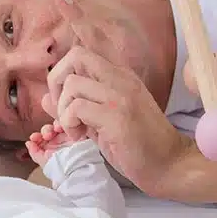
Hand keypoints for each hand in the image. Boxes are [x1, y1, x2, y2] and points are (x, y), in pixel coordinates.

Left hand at [25, 121, 72, 165]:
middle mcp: (58, 143)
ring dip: (53, 126)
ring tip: (55, 131)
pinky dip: (63, 123)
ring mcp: (67, 137)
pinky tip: (61, 128)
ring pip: (58, 125)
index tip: (33, 138)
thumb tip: (28, 143)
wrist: (77, 168)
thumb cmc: (62, 168)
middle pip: (49, 130)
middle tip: (46, 136)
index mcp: (50, 149)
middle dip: (45, 131)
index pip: (41, 138)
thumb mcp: (45, 163)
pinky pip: (68, 124)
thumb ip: (34, 153)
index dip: (36, 136)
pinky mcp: (76, 133)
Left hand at [42, 44, 193, 194]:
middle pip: (76, 55)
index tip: (63, 99)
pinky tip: (81, 137)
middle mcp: (121, 79)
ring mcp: (121, 96)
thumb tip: (46, 98)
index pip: (83, 53)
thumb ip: (77, 106)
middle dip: (57, 81)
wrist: (170, 165)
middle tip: (62, 109)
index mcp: (120, 76)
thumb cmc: (138, 145)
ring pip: (72, 84)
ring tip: (75, 129)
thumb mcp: (102, 120)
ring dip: (64, 110)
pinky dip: (69, 123)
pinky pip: (77, 107)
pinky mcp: (117, 116)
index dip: (63, 71)